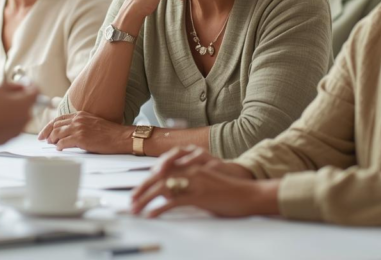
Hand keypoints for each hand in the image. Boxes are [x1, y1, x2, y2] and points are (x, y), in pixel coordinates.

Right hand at [0, 82, 37, 145]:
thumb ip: (10, 86)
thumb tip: (18, 86)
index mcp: (24, 103)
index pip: (36, 91)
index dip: (29, 84)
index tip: (22, 82)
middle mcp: (25, 118)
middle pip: (27, 104)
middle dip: (18, 98)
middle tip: (3, 94)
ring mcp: (17, 130)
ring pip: (18, 116)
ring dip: (10, 110)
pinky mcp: (8, 139)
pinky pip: (9, 126)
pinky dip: (4, 121)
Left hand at [37, 111, 132, 153]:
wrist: (120, 137)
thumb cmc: (109, 133)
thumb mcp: (92, 123)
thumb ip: (79, 125)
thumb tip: (66, 134)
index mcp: (80, 114)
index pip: (59, 119)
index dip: (48, 126)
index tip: (43, 133)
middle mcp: (78, 119)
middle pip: (55, 125)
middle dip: (47, 133)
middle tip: (44, 140)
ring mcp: (79, 128)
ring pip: (57, 133)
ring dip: (53, 140)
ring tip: (53, 145)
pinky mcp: (81, 138)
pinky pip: (63, 142)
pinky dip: (59, 146)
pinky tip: (60, 149)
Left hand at [130, 145, 252, 213]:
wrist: (250, 193)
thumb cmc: (228, 191)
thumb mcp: (203, 184)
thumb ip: (186, 185)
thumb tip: (167, 194)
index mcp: (191, 166)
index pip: (163, 171)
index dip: (147, 182)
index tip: (137, 193)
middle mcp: (191, 170)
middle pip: (159, 178)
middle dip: (142, 190)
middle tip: (131, 202)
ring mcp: (195, 181)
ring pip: (163, 188)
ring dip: (146, 199)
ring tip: (135, 210)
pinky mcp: (200, 195)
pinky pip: (175, 201)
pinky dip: (160, 208)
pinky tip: (151, 215)